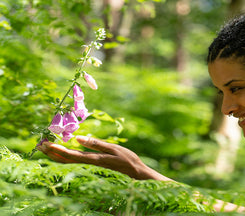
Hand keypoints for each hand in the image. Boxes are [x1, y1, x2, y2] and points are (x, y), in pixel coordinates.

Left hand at [36, 136, 170, 180]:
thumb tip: (78, 138)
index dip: (57, 150)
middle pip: (66, 160)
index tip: (46, 144)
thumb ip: (96, 144)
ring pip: (69, 162)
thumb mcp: (113, 148)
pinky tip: (61, 152)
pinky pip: (75, 162)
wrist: (136, 174)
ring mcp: (91, 166)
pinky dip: (66, 156)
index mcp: (93, 159)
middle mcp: (89, 164)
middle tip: (40, 144)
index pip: (71, 155)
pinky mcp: (93, 165)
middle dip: (52, 152)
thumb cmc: (127, 160)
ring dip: (56, 154)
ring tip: (46, 147)